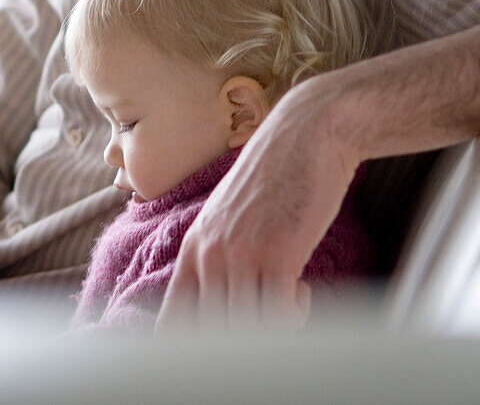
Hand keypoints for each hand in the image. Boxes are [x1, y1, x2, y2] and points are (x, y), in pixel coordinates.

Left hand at [156, 76, 360, 329]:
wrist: (307, 134)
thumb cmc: (276, 178)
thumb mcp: (232, 217)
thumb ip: (220, 257)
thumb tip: (224, 306)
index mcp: (193, 248)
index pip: (173, 321)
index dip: (194, 346)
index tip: (225, 346)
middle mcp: (208, 255)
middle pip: (213, 333)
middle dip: (246, 336)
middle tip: (271, 314)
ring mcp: (239, 255)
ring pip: (246, 328)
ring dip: (274, 325)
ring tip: (289, 296)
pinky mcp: (276, 254)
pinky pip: (277, 316)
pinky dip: (294, 315)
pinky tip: (303, 288)